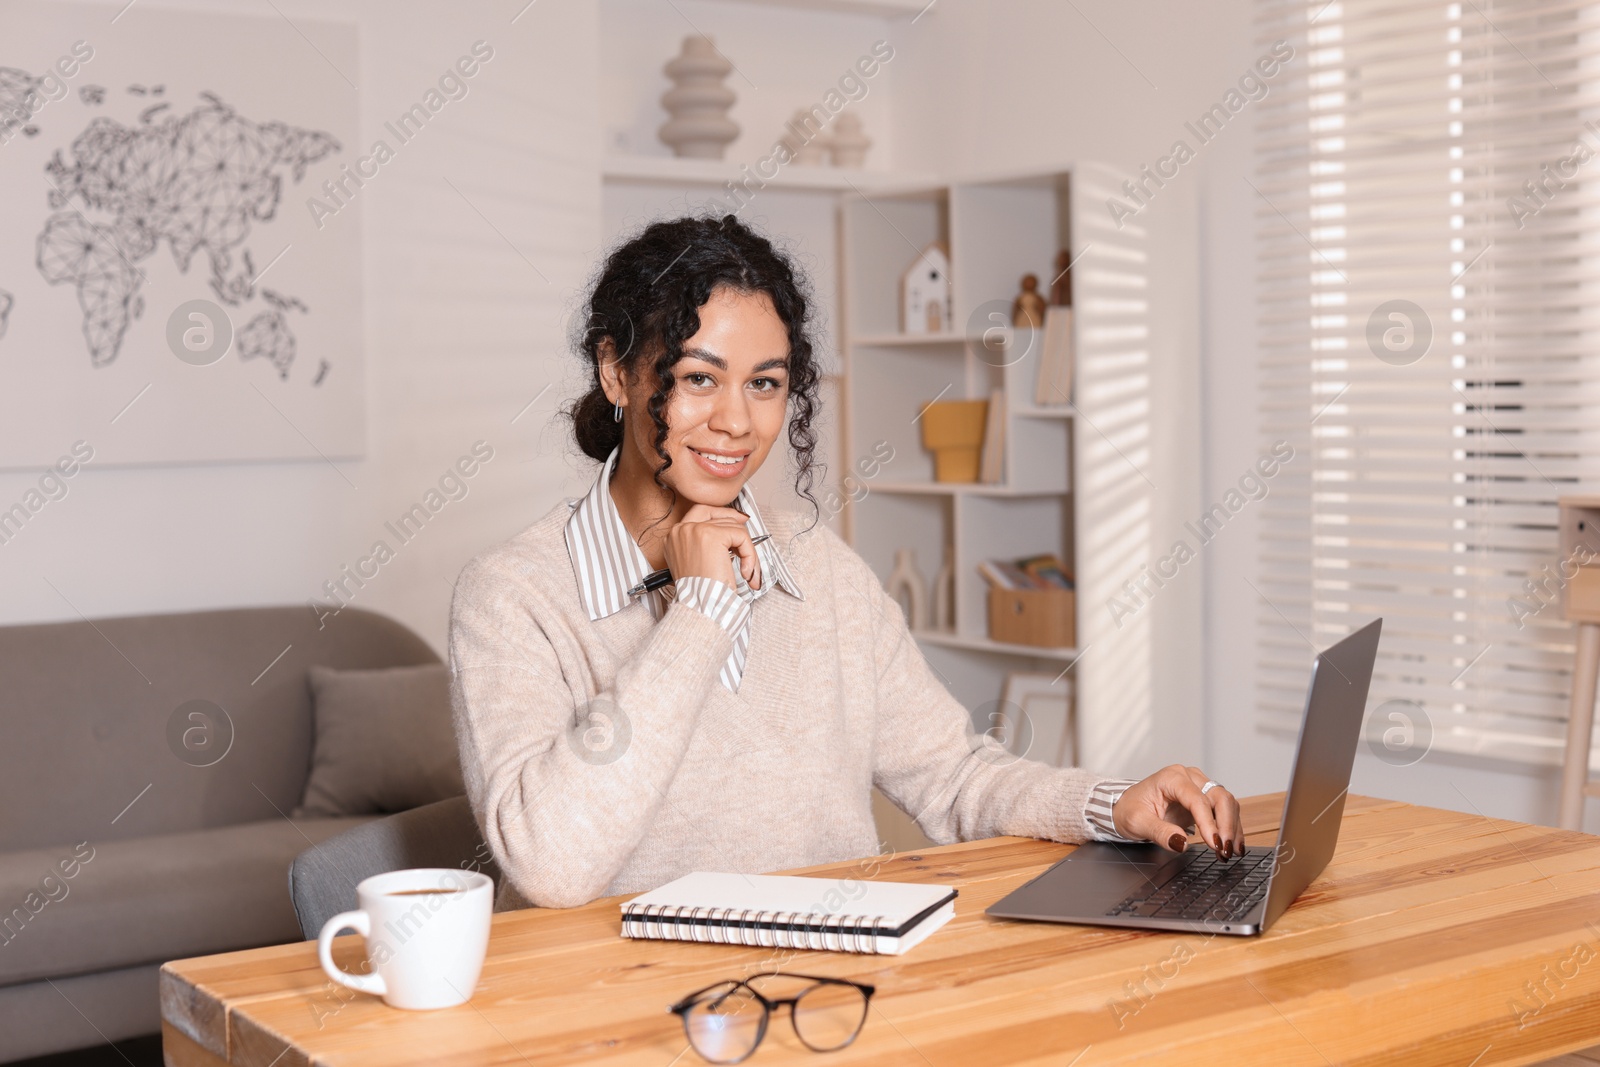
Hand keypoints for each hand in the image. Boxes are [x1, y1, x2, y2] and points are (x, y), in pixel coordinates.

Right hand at [663, 504, 760, 589]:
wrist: (701, 606)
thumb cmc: (700, 593)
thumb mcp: (696, 563)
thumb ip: (705, 544)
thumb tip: (729, 528)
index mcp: (674, 537)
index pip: (700, 512)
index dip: (721, 513)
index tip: (737, 520)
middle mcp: (681, 530)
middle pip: (717, 514)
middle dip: (736, 527)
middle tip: (748, 535)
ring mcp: (695, 530)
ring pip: (733, 527)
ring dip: (746, 550)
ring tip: (746, 571)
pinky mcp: (712, 535)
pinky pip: (741, 536)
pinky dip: (749, 554)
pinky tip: (745, 571)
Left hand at [1111, 765, 1243, 858]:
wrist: (1125, 807)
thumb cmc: (1129, 810)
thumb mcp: (1138, 822)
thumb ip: (1160, 832)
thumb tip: (1182, 843)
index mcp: (1171, 778)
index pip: (1197, 799)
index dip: (1208, 822)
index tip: (1213, 843)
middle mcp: (1189, 778)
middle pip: (1219, 796)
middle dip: (1226, 824)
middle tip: (1225, 849)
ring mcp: (1199, 787)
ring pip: (1227, 803)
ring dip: (1232, 827)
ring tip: (1230, 851)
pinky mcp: (1204, 799)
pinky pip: (1224, 810)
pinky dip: (1231, 827)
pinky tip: (1233, 844)